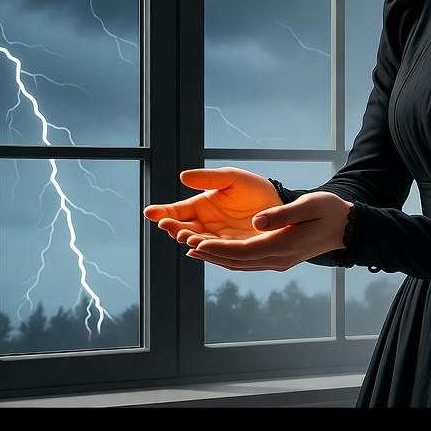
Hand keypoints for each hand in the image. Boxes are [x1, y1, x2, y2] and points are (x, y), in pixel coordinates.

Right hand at [142, 166, 281, 245]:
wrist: (280, 205)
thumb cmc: (254, 189)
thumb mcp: (232, 178)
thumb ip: (209, 178)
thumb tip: (183, 176)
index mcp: (200, 206)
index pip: (176, 212)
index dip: (162, 212)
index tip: (150, 212)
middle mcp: (205, 225)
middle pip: (183, 229)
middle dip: (174, 228)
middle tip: (169, 225)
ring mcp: (218, 240)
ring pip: (198, 243)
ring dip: (190, 240)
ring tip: (185, 236)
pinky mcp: (233, 251)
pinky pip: (217, 253)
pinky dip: (207, 252)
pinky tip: (198, 250)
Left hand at [185, 191, 352, 270]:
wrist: (347, 226)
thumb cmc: (329, 210)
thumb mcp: (309, 206)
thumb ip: (282, 214)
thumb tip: (256, 222)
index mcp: (283, 246)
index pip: (243, 251)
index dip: (218, 248)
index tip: (197, 242)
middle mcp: (278, 259)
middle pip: (236, 261)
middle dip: (209, 253)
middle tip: (184, 243)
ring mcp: (278, 261)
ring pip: (240, 263)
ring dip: (215, 257)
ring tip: (191, 247)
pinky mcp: (278, 258)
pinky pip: (247, 261)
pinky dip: (228, 257)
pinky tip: (215, 250)